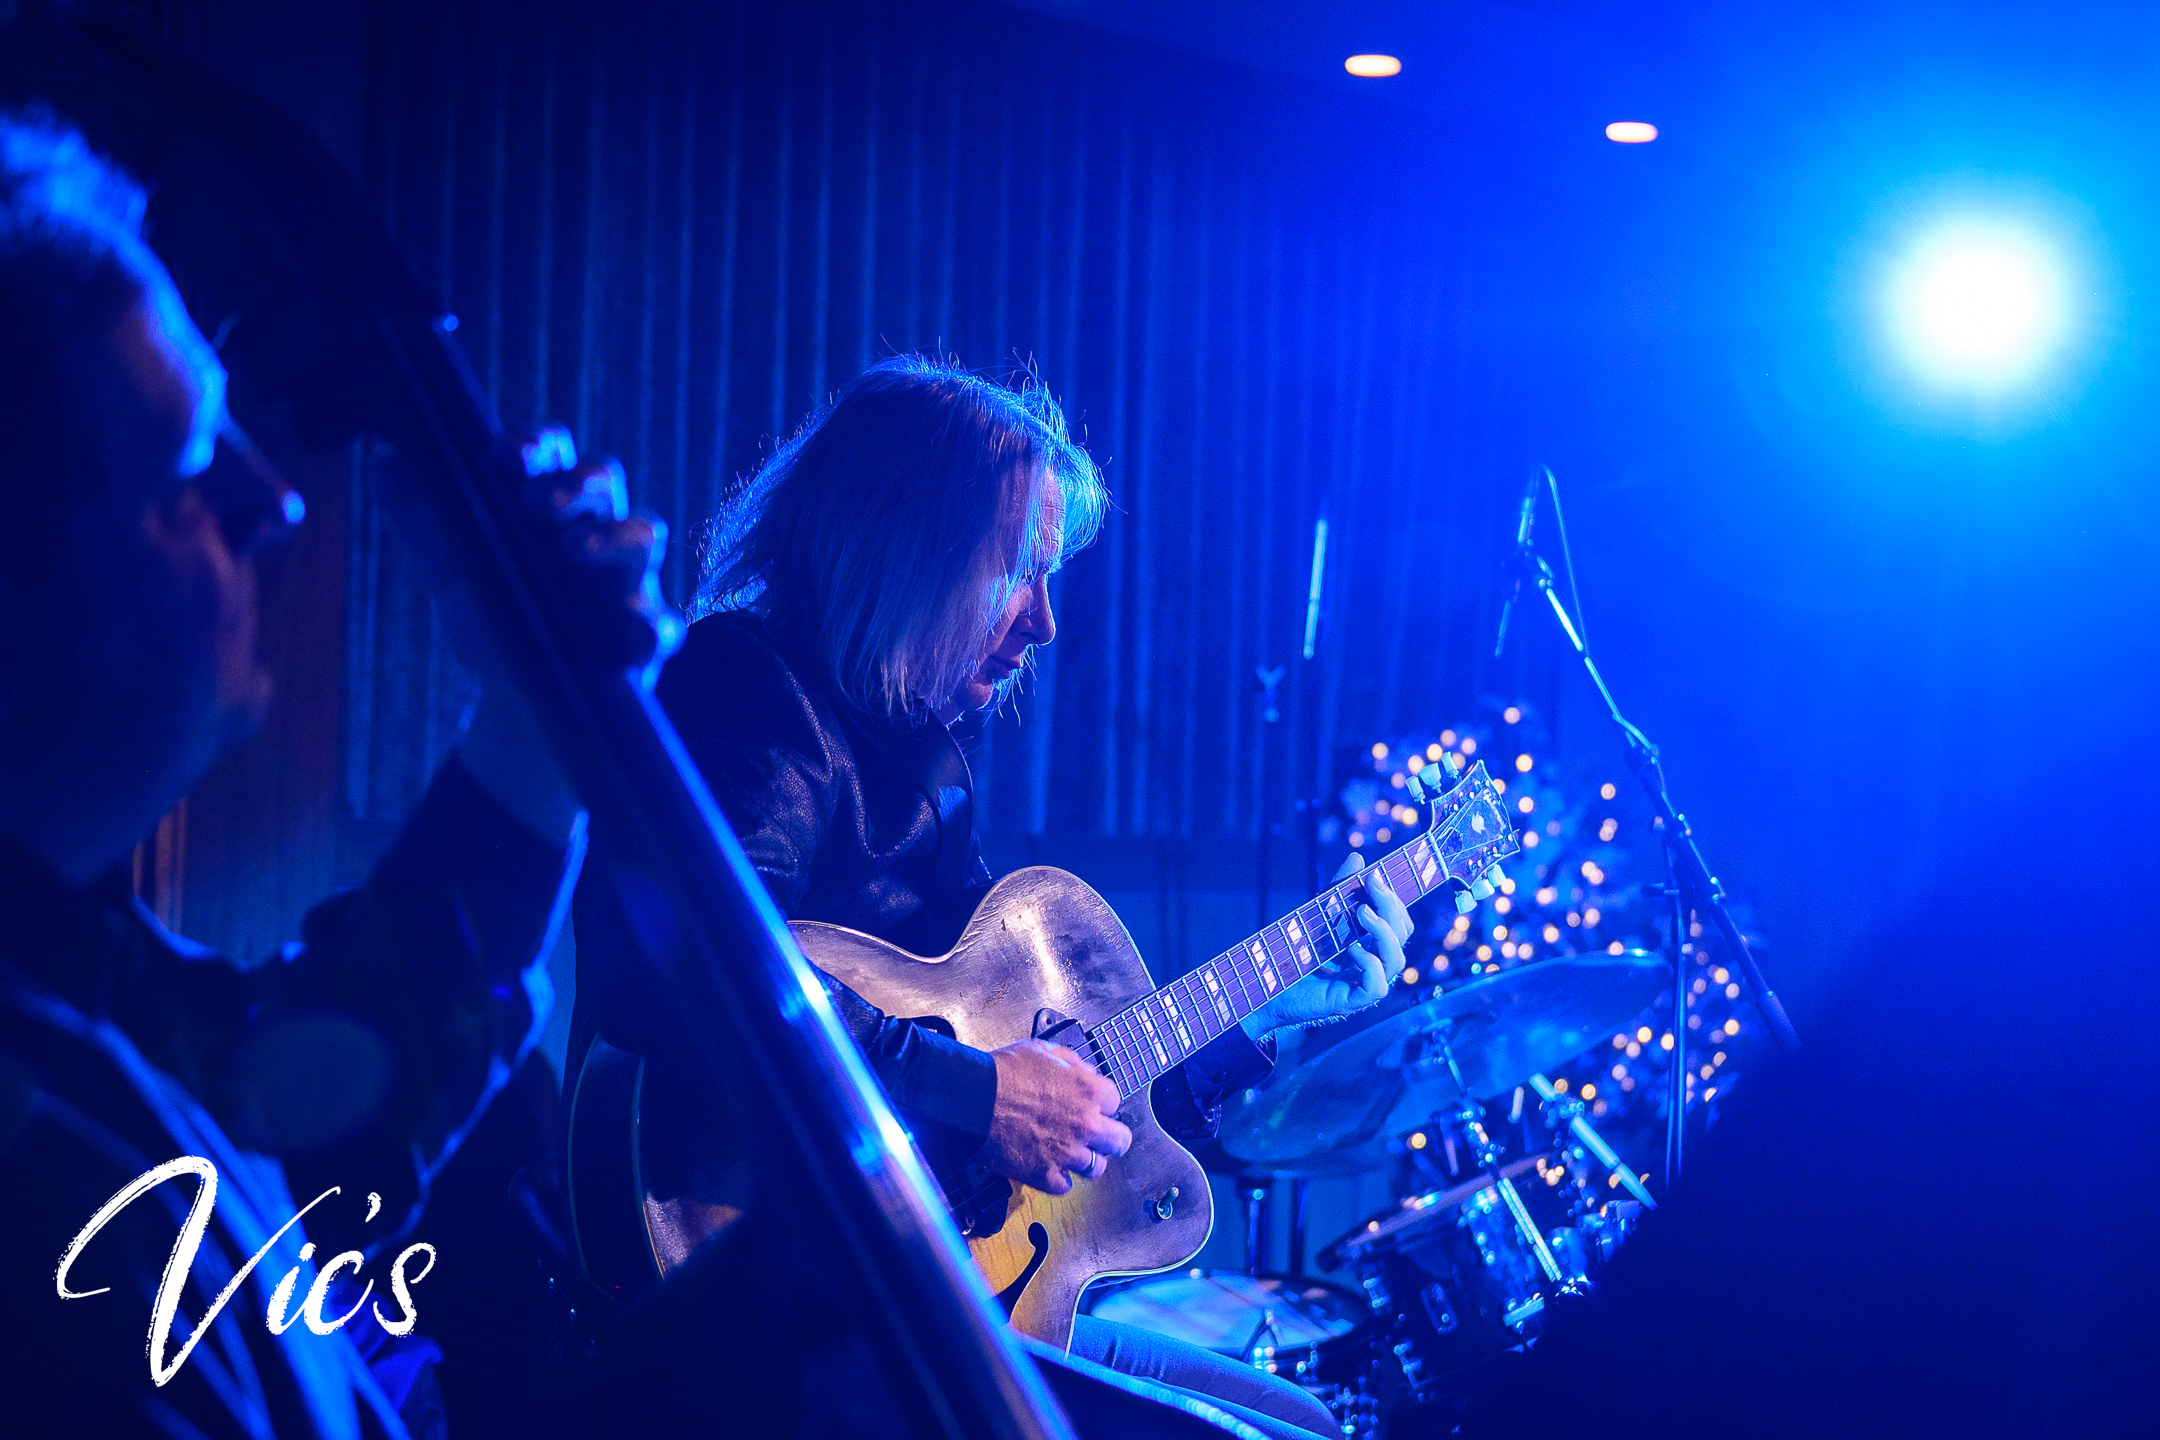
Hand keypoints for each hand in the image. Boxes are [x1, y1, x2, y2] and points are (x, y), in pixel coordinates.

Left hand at [453, 426, 683, 839]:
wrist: (516, 698)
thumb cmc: (493, 617)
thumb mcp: (451, 571)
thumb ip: (421, 521)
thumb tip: (382, 463)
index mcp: (550, 504)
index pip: (551, 454)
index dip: (534, 444)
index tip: (505, 454)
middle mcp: (594, 529)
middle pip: (604, 478)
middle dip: (575, 481)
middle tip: (536, 501)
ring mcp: (625, 579)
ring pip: (643, 535)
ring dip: (613, 536)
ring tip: (573, 549)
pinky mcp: (644, 636)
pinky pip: (661, 625)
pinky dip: (649, 625)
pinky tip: (628, 630)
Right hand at [985, 1039, 1132, 1194]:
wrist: (974, 1100)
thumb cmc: (1003, 1073)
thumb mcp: (1044, 1051)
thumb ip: (1073, 1064)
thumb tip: (1085, 1073)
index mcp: (1089, 1091)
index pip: (1115, 1103)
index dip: (1101, 1104)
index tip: (1093, 1107)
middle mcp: (1086, 1125)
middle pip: (1119, 1142)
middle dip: (1108, 1138)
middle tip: (1097, 1136)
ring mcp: (1068, 1153)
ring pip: (1096, 1168)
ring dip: (1085, 1160)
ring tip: (1071, 1153)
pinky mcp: (1046, 1175)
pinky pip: (1065, 1186)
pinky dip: (1058, 1178)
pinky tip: (1048, 1165)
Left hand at [1242, 854, 1412, 1036]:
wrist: (1261, 983)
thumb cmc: (1290, 952)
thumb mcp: (1318, 914)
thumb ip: (1338, 890)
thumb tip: (1358, 857)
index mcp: (1369, 945)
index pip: (1398, 923)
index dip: (1394, 900)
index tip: (1376, 877)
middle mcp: (1372, 965)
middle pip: (1402, 937)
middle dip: (1392, 908)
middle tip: (1373, 887)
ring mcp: (1362, 985)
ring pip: (1395, 961)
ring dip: (1384, 932)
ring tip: (1362, 913)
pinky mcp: (1350, 1002)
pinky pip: (1377, 987)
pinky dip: (1370, 965)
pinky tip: (1353, 949)